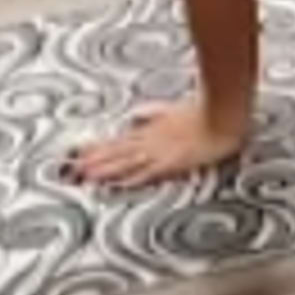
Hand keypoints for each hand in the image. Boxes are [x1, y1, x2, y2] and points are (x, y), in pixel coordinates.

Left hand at [68, 96, 248, 190]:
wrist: (223, 114)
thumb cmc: (203, 111)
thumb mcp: (171, 108)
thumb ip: (152, 112)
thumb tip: (134, 115)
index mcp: (150, 132)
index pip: (118, 142)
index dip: (97, 149)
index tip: (77, 154)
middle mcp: (150, 143)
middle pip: (116, 153)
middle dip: (94, 162)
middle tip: (71, 170)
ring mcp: (160, 152)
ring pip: (126, 163)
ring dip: (105, 170)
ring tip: (85, 177)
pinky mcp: (172, 162)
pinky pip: (148, 173)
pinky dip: (131, 179)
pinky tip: (117, 185)